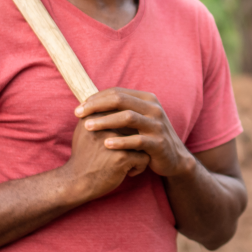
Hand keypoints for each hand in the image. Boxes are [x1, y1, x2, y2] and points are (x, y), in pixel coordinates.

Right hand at [60, 112, 150, 201]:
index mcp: (96, 116)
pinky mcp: (121, 157)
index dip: (128, 128)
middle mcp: (105, 125)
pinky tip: (129, 172)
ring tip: (131, 159)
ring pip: (143, 140)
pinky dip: (139, 166)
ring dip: (139, 151)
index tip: (121, 141)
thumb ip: (98, 114)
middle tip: (130, 149)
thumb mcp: (84, 130)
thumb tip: (116, 100)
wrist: (76, 182)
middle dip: (136, 137)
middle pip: (136, 125)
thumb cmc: (84, 156)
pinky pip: (144, 157)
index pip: (124, 112)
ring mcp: (114, 141)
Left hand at [75, 88, 195, 178]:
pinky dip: (120, 141)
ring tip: (87, 127)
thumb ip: (120, 110)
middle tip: (78, 113)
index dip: (96, 98)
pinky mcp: (159, 143)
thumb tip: (89, 102)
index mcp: (147, 99)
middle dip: (97, 105)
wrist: (173, 159)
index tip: (79, 108)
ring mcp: (158, 125)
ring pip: (128, 117)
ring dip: (105, 121)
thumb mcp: (137, 120)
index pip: (117, 92)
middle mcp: (154, 108)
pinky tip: (106, 144)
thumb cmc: (147, 137)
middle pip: (121, 100)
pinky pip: (137, 140)